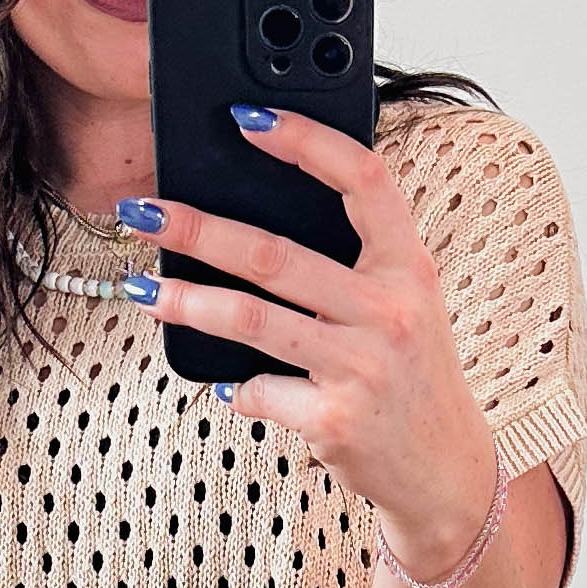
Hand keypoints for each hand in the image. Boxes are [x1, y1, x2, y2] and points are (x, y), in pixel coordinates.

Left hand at [123, 112, 501, 578]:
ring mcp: (363, 367)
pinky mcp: (334, 420)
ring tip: (143, 291)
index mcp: (409, 266)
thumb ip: (354, 261)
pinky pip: (258, 390)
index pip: (362, 179)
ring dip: (185, 302)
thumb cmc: (410, 375)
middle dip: (196, 229)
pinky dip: (234, 387)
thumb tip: (250, 225)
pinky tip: (226, 385)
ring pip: (250, 319)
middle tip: (143, 213)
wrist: (444, 468)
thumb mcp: (406, 303)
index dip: (304, 141)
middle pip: (274, 254)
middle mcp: (391, 311)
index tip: (246, 119)